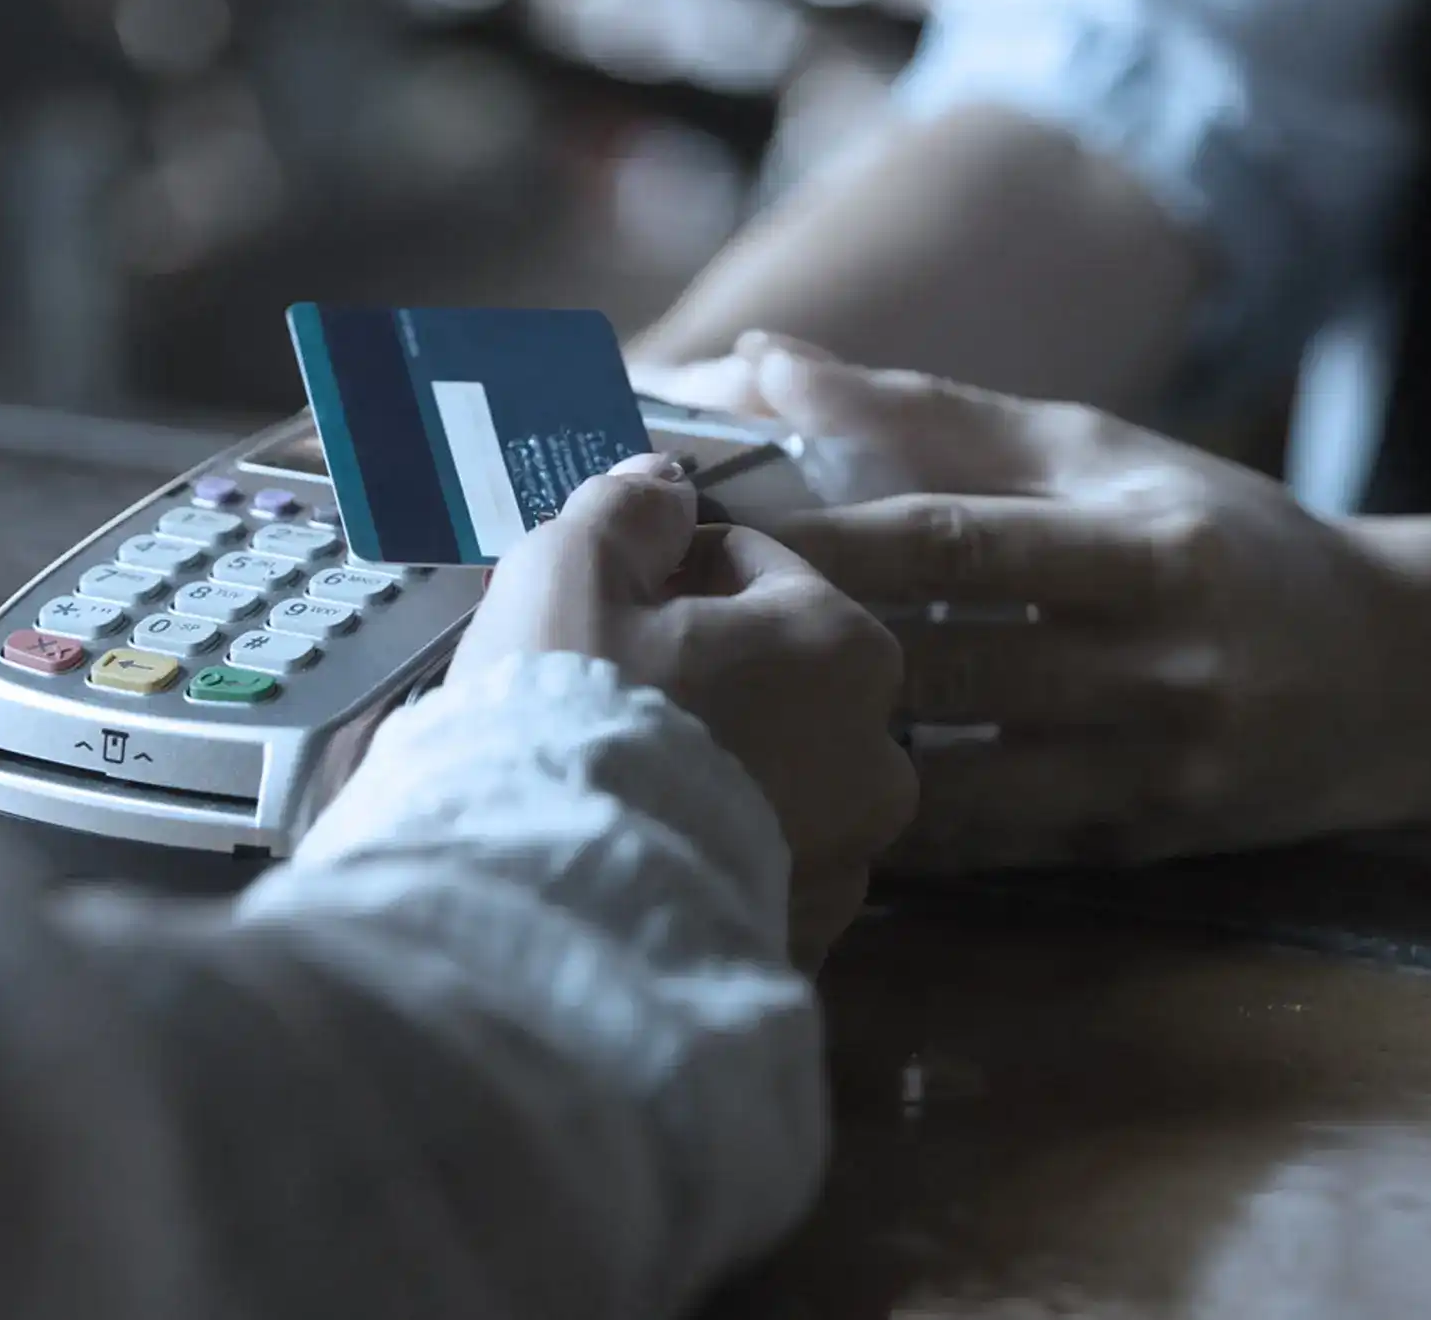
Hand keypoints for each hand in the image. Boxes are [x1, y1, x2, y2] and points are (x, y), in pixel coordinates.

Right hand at [454, 454, 915, 963]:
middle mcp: (877, 761)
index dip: (669, 570)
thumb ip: (629, 510)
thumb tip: (666, 482)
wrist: (553, 909)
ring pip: (769, 781)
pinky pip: (750, 874)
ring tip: (610, 781)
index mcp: (846, 648)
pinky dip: (702, 856)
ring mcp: (846, 867)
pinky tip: (629, 853)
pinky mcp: (801, 949)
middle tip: (600, 689)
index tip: (603, 597)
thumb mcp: (575, 569)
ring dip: (709, 769)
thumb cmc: (572, 713)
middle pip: (774, 681)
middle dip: (701, 674)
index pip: (757, 569)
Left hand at [737, 342, 1430, 870]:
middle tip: (678, 641)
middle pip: (944, 667)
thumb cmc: (1219, 536)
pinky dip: (903, 828)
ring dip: (842, 759)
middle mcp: (1159, 665)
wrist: (1396, 675)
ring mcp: (1156, 774)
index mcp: (1147, 546)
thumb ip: (934, 416)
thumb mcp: (1102, 453)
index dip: (825, 541)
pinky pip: (994, 848)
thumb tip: (762, 357)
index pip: (957, 545)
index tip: (708, 532)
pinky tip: (814, 801)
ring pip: (959, 786)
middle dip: (806, 650)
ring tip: (725, 734)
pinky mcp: (1143, 849)